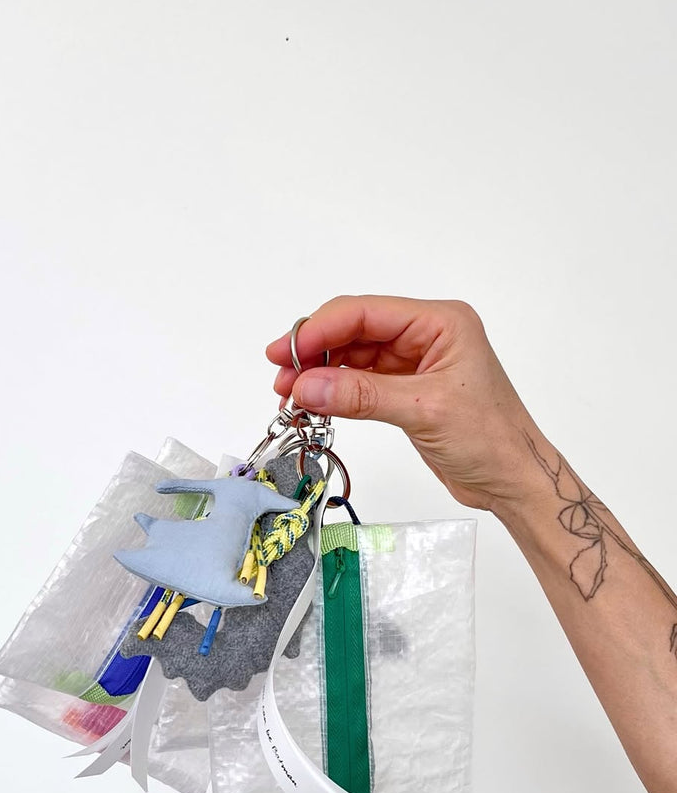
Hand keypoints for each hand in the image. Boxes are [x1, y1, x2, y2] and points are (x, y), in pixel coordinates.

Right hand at [266, 295, 548, 512]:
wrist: (512, 480)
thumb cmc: (489, 439)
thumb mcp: (423, 411)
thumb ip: (362, 394)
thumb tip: (306, 387)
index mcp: (440, 322)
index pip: (367, 312)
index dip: (321, 330)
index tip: (286, 354)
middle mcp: (426, 333)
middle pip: (355, 329)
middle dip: (315, 350)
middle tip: (280, 376)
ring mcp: (414, 361)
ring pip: (353, 355)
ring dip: (320, 373)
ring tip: (290, 395)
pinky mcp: (406, 388)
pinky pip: (360, 379)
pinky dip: (335, 390)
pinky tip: (314, 402)